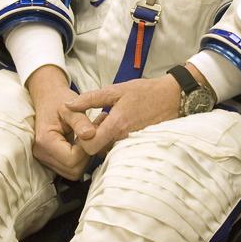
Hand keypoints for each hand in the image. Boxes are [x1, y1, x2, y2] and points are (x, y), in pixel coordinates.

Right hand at [27, 64, 92, 179]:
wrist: (46, 98)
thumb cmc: (58, 100)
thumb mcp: (71, 107)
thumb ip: (81, 121)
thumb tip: (90, 135)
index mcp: (45, 141)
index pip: (72, 160)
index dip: (86, 150)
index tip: (91, 133)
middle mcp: (41, 154)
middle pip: (73, 170)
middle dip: (86, 156)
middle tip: (91, 136)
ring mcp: (44, 158)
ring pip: (72, 172)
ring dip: (83, 158)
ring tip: (86, 139)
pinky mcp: (49, 160)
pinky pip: (69, 168)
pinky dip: (78, 159)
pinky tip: (80, 144)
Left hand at [59, 74, 183, 156]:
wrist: (172, 98)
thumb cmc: (144, 92)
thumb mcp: (115, 90)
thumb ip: (89, 99)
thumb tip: (68, 105)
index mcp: (117, 125)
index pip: (89, 147)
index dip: (82, 140)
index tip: (86, 127)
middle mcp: (124, 140)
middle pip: (97, 151)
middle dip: (93, 139)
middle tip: (100, 121)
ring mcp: (132, 145)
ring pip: (108, 151)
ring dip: (105, 139)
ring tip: (112, 121)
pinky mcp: (138, 147)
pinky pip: (120, 149)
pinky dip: (116, 140)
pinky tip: (121, 127)